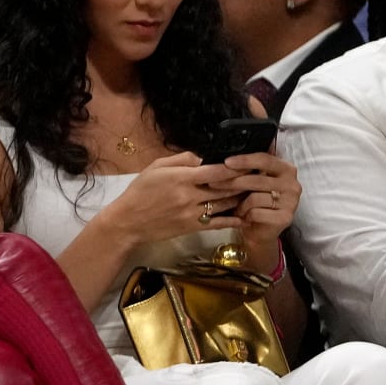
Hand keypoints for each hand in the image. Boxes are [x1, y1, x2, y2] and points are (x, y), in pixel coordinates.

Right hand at [97, 152, 244, 247]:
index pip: (217, 171)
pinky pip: (217, 223)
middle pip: (225, 188)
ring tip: (255, 190)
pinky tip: (245, 216)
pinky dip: (233, 220)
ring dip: (241, 198)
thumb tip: (204, 156)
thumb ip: (182, 159)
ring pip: (225, 205)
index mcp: (182, 178)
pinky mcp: (191, 228)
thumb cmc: (140, 191)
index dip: (236, 166)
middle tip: (259, 174)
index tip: (250, 160)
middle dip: (244, 181)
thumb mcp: (157, 167)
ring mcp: (192, 214)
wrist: (126, 223)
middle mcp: (190, 196)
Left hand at [217, 151, 300, 273]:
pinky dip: (246, 216)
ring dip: (240, 205)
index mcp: (287, 170)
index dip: (245, 160)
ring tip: (237, 209)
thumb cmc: (257, 204)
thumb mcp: (256, 183)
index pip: (265, 159)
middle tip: (213, 184)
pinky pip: (256, 213)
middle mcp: (293, 184)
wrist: (262, 232)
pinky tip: (244, 218)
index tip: (226, 162)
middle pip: (257, 179)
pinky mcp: (284, 217)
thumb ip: (252, 169)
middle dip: (232, 182)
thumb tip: (231, 155)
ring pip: (254, 198)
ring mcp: (291, 201)